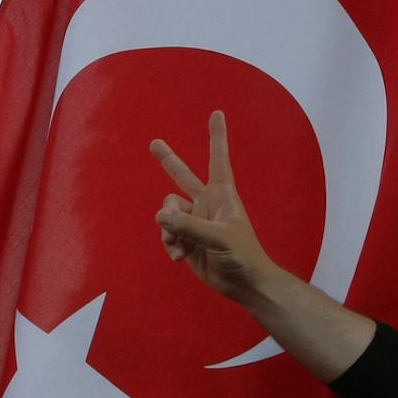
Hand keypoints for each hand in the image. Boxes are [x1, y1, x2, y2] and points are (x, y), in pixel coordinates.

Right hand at [153, 111, 281, 303]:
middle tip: (154, 143)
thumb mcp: (218, 237)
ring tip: (178, 246)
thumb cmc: (243, 255)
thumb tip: (160, 216)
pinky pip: (167, 234)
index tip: (217, 113)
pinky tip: (179, 257)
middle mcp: (206, 204)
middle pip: (182, 176)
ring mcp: (195, 222)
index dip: (217, 136)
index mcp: (222, 195)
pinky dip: (169, 244)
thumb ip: (188, 226)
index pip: (218, 159)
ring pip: (167, 213)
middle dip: (168, 161)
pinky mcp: (186, 240)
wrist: (244, 284)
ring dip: (168, 229)